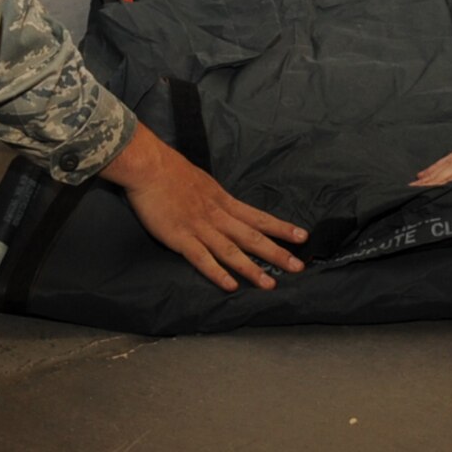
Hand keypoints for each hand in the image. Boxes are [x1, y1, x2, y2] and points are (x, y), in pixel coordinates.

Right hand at [100, 126, 307, 292]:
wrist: (149, 166)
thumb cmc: (171, 170)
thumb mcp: (202, 181)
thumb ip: (213, 198)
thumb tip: (223, 205)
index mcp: (223, 201)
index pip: (258, 217)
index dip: (281, 228)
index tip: (302, 237)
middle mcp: (217, 215)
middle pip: (252, 236)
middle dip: (276, 253)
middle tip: (298, 266)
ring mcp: (200, 227)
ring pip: (231, 251)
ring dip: (252, 268)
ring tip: (269, 284)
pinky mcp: (180, 237)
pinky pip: (202, 258)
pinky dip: (217, 272)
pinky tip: (231, 286)